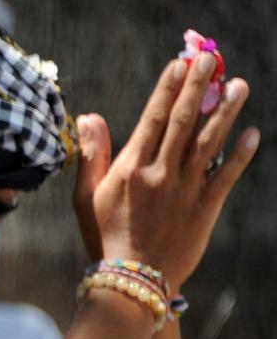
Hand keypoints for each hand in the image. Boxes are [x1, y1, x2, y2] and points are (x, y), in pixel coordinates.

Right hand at [72, 53, 258, 288]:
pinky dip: (242, 155)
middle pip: (184, 122)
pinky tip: (253, 134)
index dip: (166, 90)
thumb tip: (89, 117)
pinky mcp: (205, 208)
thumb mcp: (86, 196)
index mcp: (131, 168)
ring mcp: (185, 190)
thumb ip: (91, 155)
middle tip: (210, 58)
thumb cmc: (103, 237)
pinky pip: (227, 176)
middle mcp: (160, 174)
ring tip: (239, 85)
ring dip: (226, 112)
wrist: (132, 280)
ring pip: (210, 143)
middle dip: (198, 87)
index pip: (152, 119)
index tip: (177, 65)